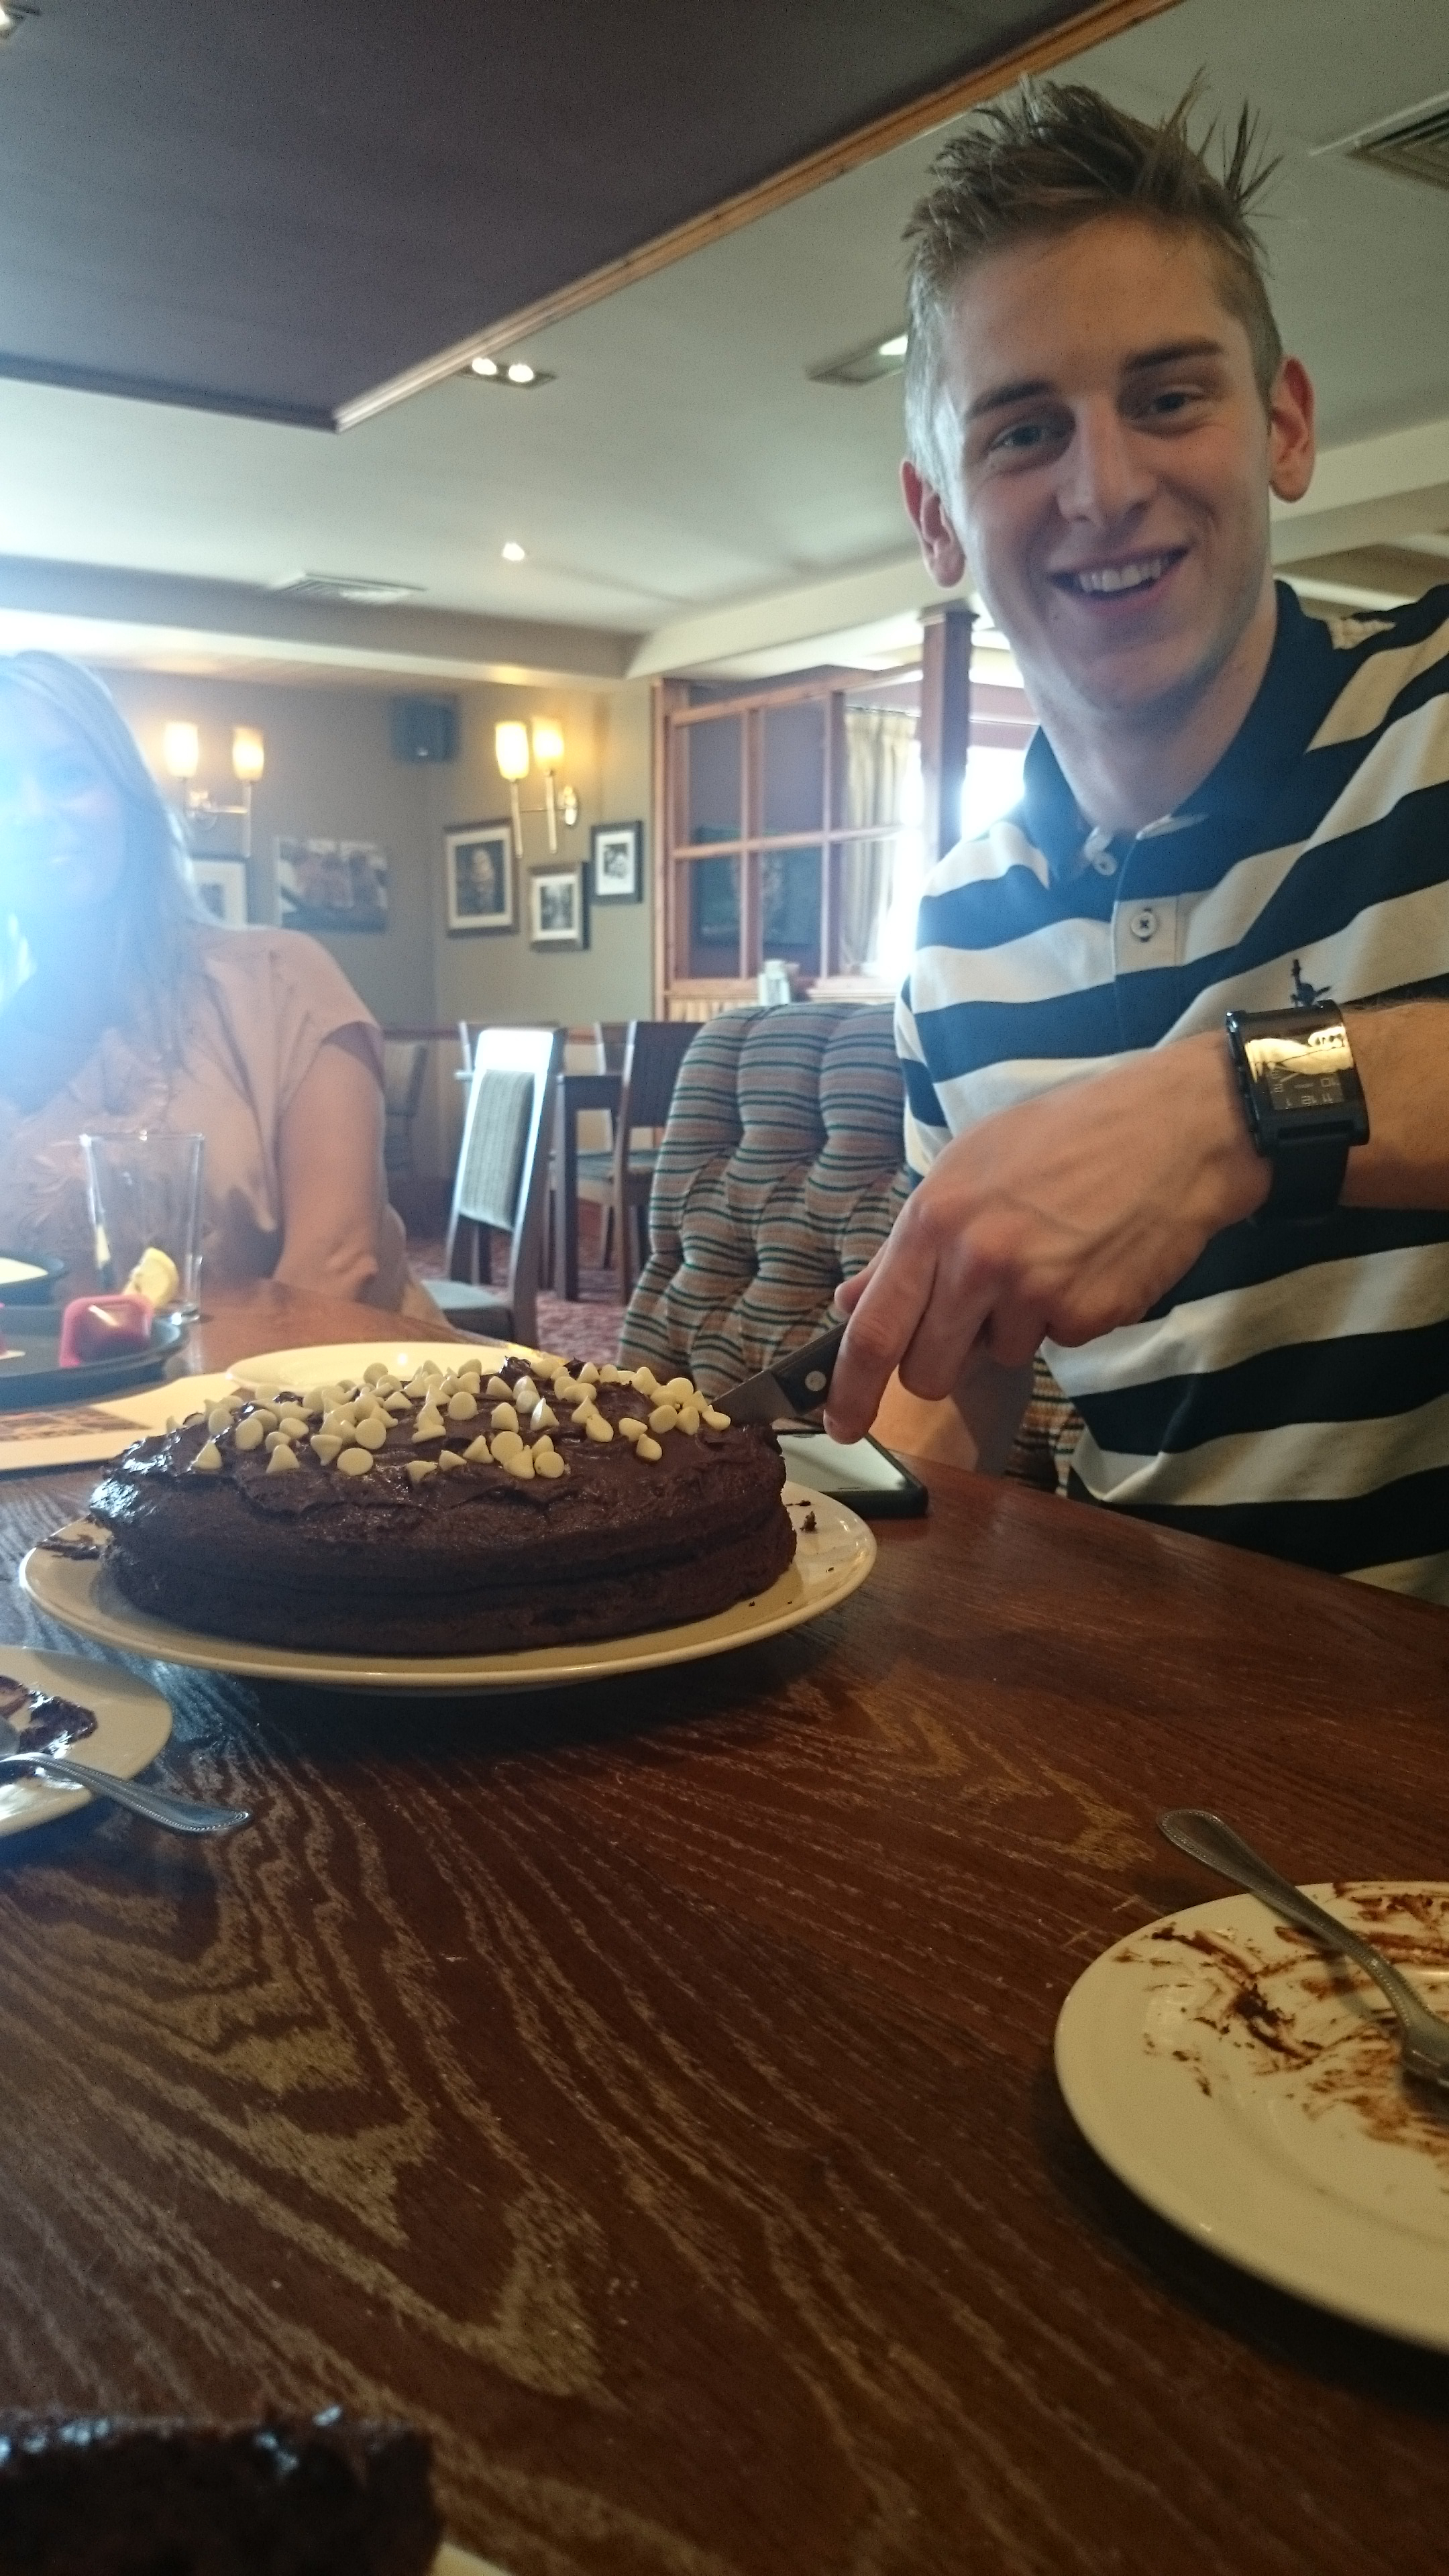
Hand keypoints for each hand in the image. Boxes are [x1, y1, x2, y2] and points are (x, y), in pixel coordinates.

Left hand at [824, 1033, 1266, 1442]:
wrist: (1174, 1130)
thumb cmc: (1067, 1134)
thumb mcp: (969, 1166)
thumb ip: (910, 1243)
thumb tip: (854, 1300)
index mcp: (935, 1219)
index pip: (875, 1329)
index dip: (850, 1389)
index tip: (839, 1424)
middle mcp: (976, 1261)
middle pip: (928, 1370)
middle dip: (942, 1359)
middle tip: (975, 1311)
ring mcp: (1035, 1293)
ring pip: (997, 1355)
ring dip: (1015, 1324)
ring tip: (1049, 1255)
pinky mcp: (1088, 1315)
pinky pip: (1056, 1342)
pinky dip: (1068, 1314)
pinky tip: (1088, 1262)